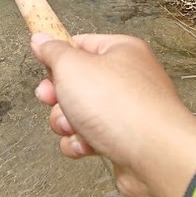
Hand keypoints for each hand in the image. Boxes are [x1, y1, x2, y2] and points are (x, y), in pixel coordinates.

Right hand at [31, 32, 195, 196]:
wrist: (154, 156)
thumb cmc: (120, 105)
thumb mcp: (72, 67)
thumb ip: (53, 52)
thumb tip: (41, 40)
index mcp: (120, 50)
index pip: (81, 43)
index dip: (58, 56)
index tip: (43, 66)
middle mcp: (127, 77)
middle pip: (77, 81)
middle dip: (58, 95)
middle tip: (51, 98)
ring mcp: (127, 110)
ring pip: (80, 112)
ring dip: (67, 122)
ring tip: (73, 126)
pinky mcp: (124, 140)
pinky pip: (91, 137)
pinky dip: (81, 143)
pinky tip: (85, 146)